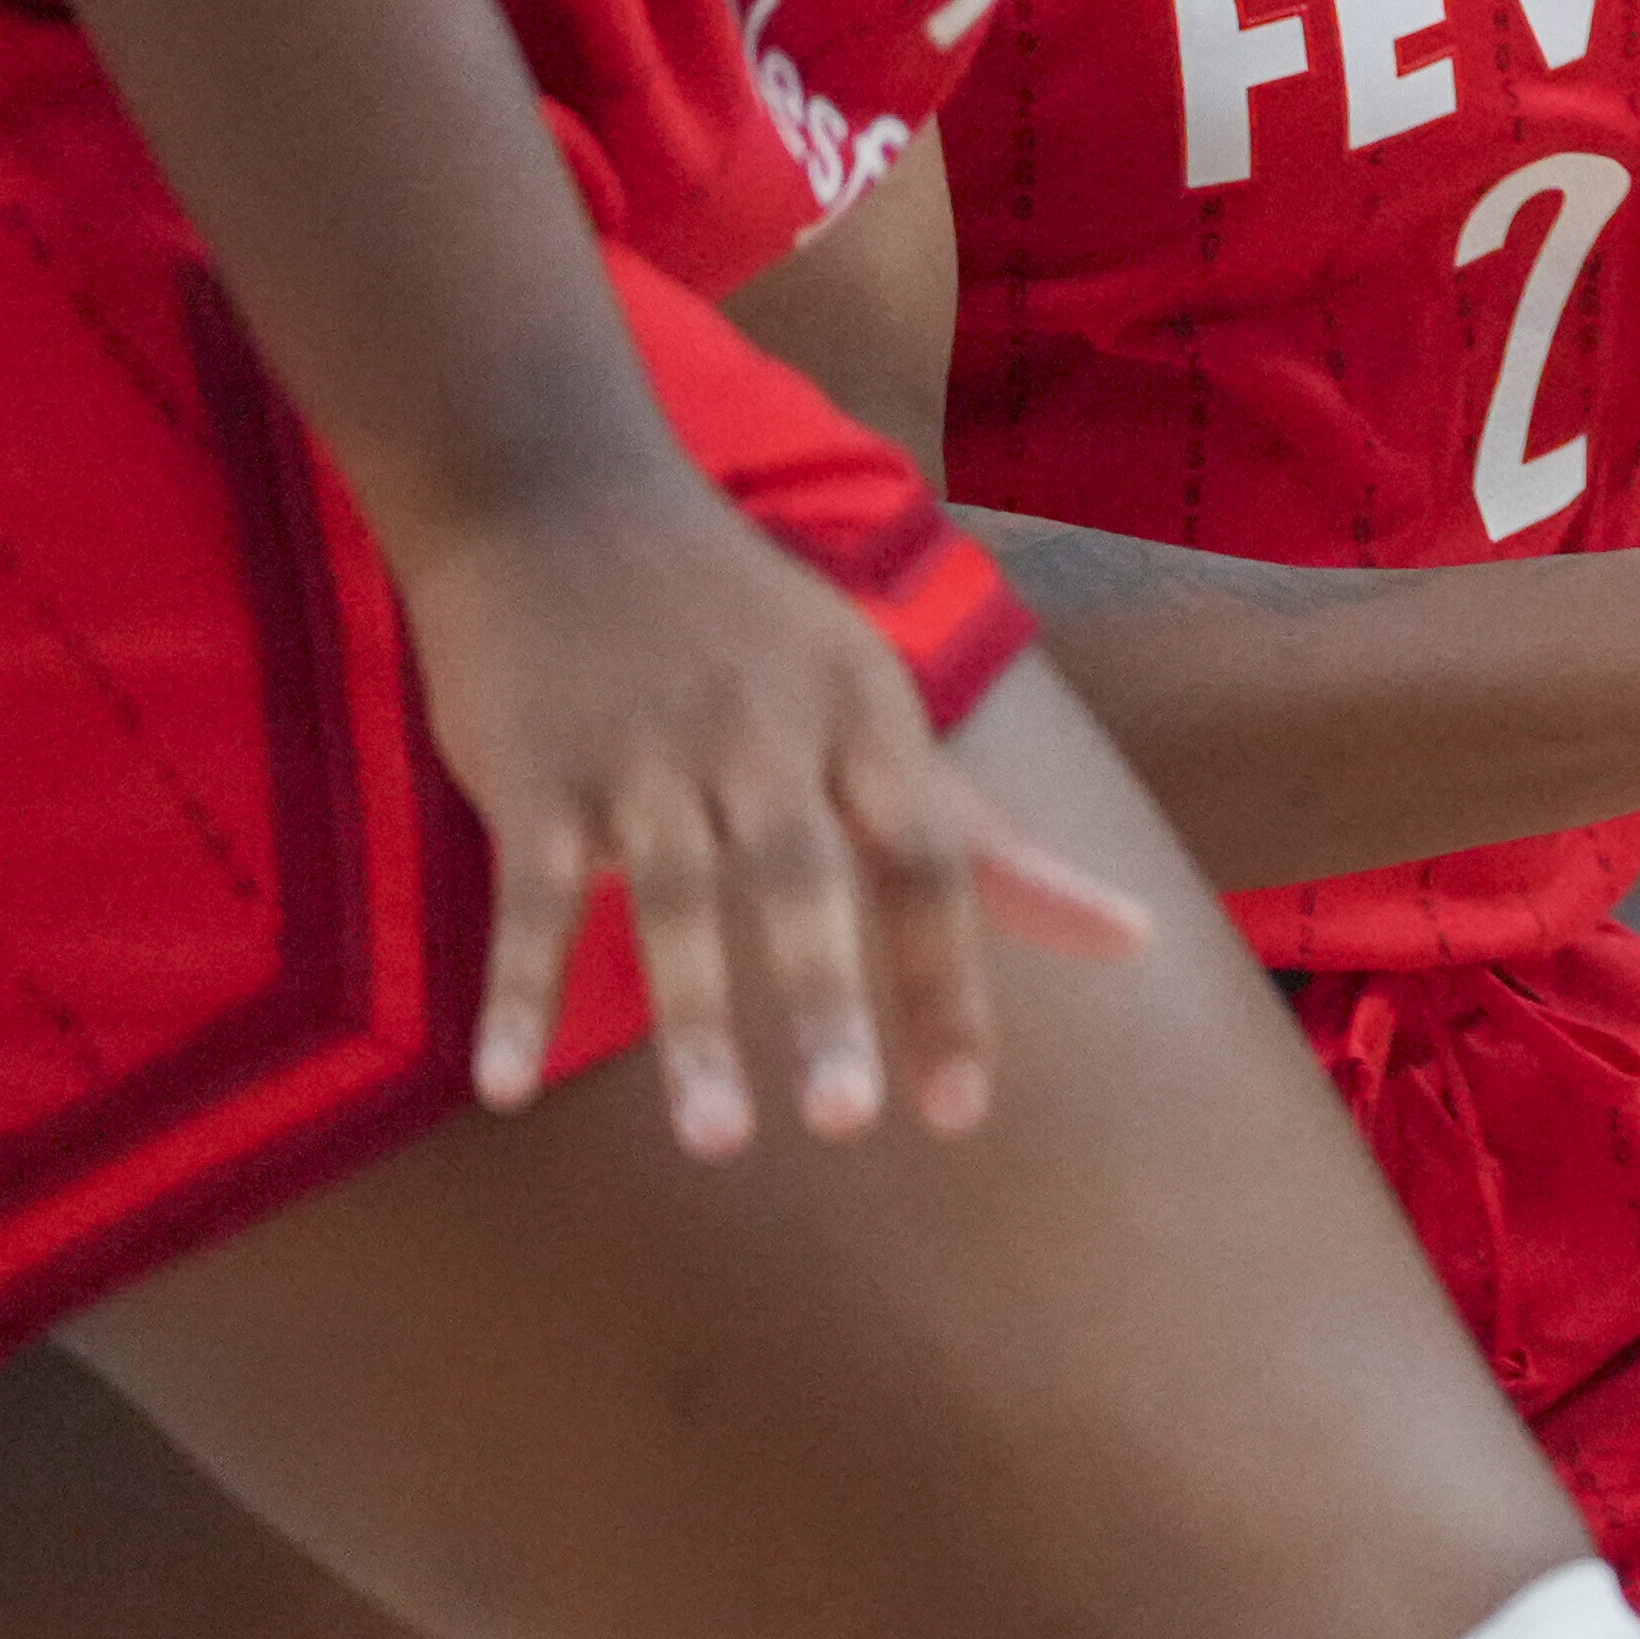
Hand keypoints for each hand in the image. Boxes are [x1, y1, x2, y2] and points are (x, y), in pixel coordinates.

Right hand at [397, 464, 1151, 1156]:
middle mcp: (765, 731)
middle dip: (829, 996)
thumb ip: (990, 842)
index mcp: (866, 715)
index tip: (959, 1112)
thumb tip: (1137, 940)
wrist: (561, 496)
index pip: (930, 861)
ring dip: (693, 1022)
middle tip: (849, 1120)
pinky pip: (525, 897)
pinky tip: (502, 1089)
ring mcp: (646, 751)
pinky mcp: (535, 771)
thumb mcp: (878, 704)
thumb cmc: (746, 629)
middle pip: (806, 877)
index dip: (948, 986)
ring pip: (673, 896)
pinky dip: (515, 990)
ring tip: (717, 1143)